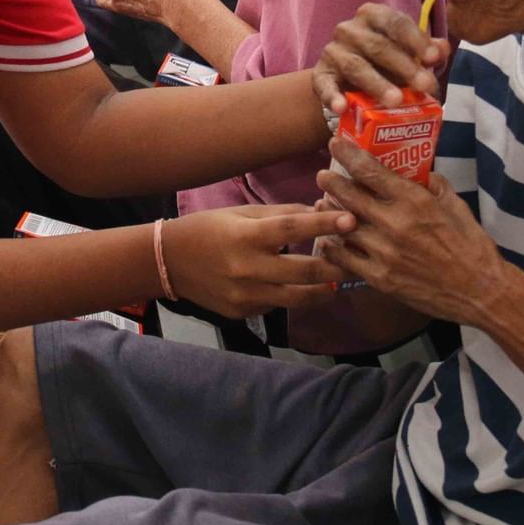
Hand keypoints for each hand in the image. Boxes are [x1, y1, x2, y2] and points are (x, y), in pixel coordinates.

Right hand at [165, 204, 352, 317]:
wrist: (168, 262)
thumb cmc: (207, 229)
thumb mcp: (240, 213)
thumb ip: (281, 215)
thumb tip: (320, 212)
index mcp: (246, 236)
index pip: (293, 229)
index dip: (325, 225)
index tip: (351, 220)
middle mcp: (247, 268)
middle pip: (304, 271)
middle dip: (336, 266)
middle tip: (355, 258)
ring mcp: (245, 295)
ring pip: (298, 298)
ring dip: (323, 289)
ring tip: (337, 281)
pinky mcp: (243, 312)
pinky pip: (277, 305)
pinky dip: (293, 297)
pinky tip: (302, 289)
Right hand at [313, 2, 450, 115]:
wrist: (347, 81)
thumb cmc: (385, 63)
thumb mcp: (408, 54)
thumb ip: (427, 51)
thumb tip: (443, 48)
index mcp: (373, 15)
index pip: (395, 23)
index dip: (416, 40)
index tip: (434, 59)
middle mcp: (349, 29)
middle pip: (378, 46)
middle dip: (404, 66)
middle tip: (424, 86)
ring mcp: (332, 51)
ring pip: (356, 66)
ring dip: (377, 84)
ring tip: (396, 101)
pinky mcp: (320, 75)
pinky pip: (325, 85)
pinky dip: (332, 96)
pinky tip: (341, 107)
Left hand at [315, 138, 506, 325]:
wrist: (480, 291)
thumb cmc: (471, 245)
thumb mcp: (456, 205)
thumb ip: (434, 185)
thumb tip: (419, 171)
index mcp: (414, 201)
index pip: (371, 171)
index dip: (348, 155)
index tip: (335, 144)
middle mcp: (394, 224)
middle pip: (349, 197)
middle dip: (331, 182)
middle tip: (322, 175)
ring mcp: (384, 252)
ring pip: (343, 227)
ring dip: (329, 213)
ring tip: (322, 205)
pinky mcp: (380, 278)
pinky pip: (345, 259)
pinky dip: (333, 247)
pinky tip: (328, 240)